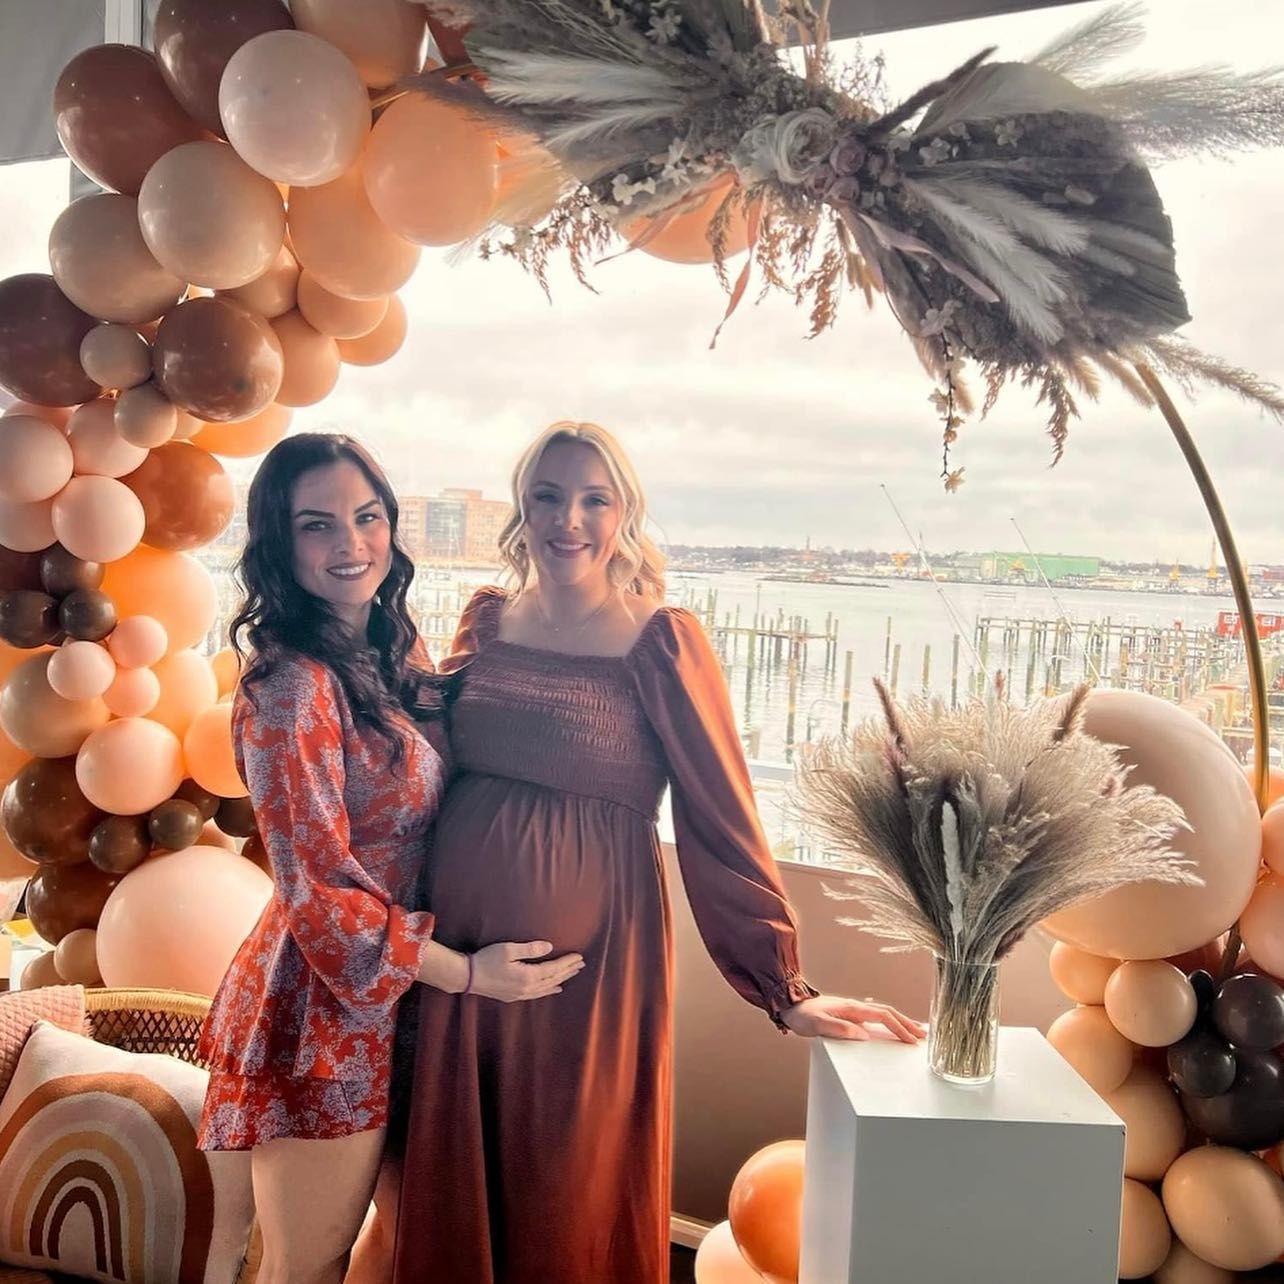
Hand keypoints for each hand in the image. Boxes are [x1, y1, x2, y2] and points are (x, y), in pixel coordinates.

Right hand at [467, 940, 585, 1002]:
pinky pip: (538, 994)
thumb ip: (530, 949)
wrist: (468, 977)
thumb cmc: (487, 960)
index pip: (553, 968)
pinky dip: (549, 990)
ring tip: (572, 974)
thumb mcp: (509, 950)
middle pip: (553, 979)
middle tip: (581, 964)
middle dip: (568, 971)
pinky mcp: (514, 996)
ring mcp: (520, 994)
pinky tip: (554, 988)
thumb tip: (549, 947)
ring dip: (561, 979)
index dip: (567, 962)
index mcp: (528, 976)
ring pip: (547, 988)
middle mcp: (527, 988)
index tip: (579, 957)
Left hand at [779, 994, 924, 1042]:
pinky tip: (892, 1028)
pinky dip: (889, 1022)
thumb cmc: (802, 1016)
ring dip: (900, 1022)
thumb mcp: (818, 1025)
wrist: (790, 1007)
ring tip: (915, 1031)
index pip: (883, 1016)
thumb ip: (840, 1029)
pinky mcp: (850, 1015)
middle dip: (907, 1024)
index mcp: (852, 1008)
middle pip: (889, 1013)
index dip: (899, 1027)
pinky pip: (875, 1017)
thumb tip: (863, 1036)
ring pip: (884, 1014)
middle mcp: (856, 1007)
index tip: (912, 1039)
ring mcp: (854, 1010)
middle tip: (924, 1036)